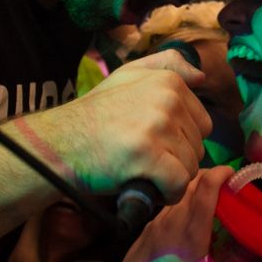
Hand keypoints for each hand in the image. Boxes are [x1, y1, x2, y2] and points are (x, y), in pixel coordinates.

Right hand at [15, 49, 211, 203]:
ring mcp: (158, 125)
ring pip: (190, 167)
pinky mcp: (149, 154)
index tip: (153, 142)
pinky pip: (179, 184)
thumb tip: (202, 77)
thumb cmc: (95, 115)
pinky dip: (166, 194)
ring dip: (169, 178)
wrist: (59, 143)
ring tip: (140, 170)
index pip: (202, 123)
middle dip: (175, 159)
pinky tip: (146, 187)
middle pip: (198, 147)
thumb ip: (167, 66)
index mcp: (168, 81)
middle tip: (143, 158)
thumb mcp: (128, 75)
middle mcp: (167, 99)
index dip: (180, 140)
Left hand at [111, 167, 261, 261]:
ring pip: (178, 192)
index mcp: (190, 235)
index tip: (235, 174)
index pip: (205, 188)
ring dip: (196, 188)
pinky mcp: (145, 230)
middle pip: (191, 182)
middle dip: (212, 176)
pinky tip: (190, 217)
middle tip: (229, 186)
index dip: (222, 173)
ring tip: (212, 199)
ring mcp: (155, 224)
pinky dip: (182, 201)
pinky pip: (167, 205)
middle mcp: (170, 222)